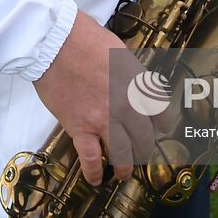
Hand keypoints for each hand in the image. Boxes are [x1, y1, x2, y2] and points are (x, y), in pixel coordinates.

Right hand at [32, 11, 155, 186]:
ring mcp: (103, 119)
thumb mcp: (120, 51)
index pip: (162, 114)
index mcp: (139, 84)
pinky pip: (91, 158)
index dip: (162, 124)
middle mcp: (127, 105)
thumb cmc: (86, 38)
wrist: (54, 41)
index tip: (159, 129)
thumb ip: (132, 74)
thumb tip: (135, 87)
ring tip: (124, 173)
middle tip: (141, 152)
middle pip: (145, 138)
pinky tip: (96, 179)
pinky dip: (94, 172)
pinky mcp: (79, 127)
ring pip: (123, 154)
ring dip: (125, 167)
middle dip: (144, 149)